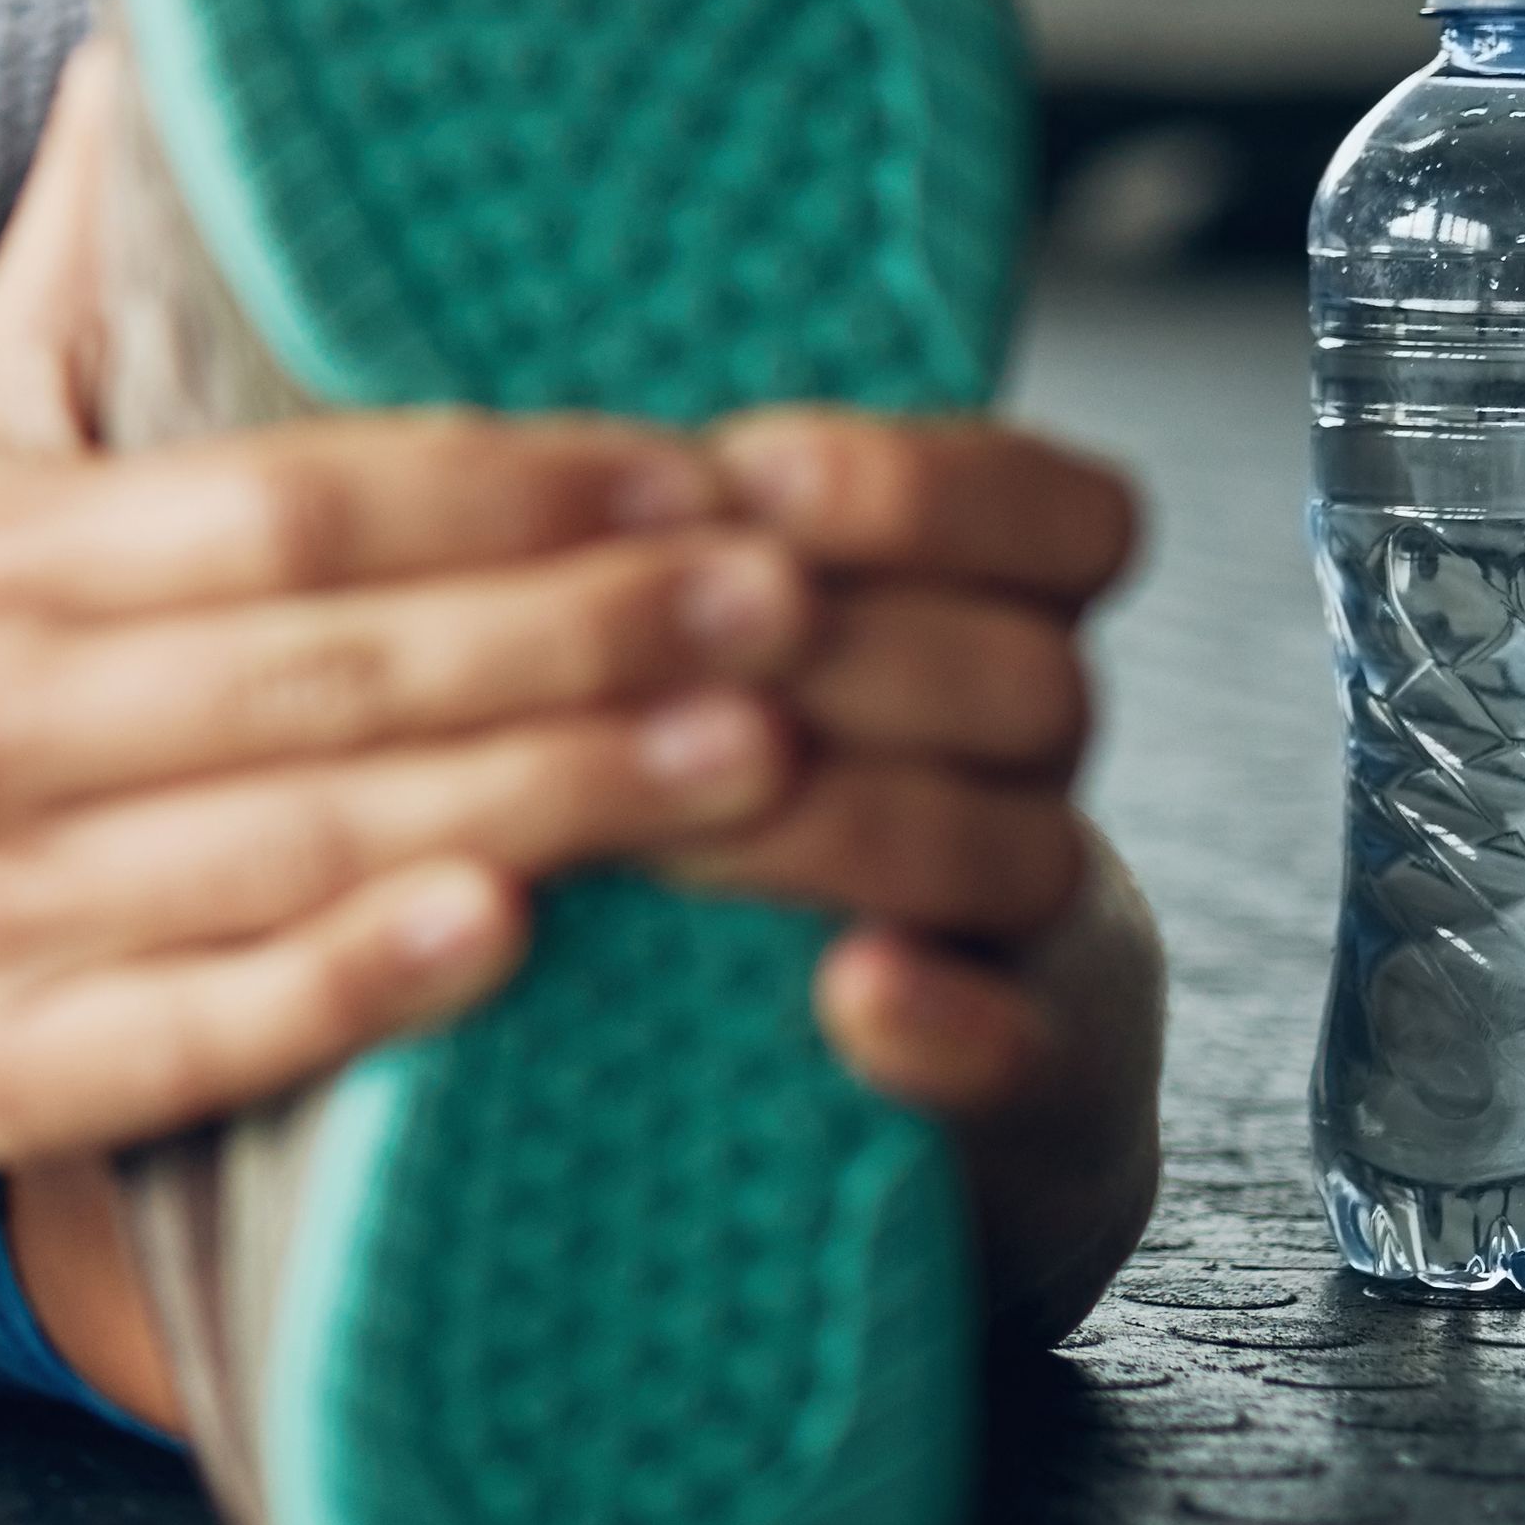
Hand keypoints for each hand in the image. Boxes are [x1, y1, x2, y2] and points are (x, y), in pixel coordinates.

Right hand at [0, 44, 1139, 1169]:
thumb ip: (86, 256)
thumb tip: (172, 24)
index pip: (288, 503)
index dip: (502, 486)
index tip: (693, 464)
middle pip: (327, 672)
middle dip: (582, 636)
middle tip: (789, 603)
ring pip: (305, 847)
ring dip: (544, 804)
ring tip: (759, 759)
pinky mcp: (5, 1071)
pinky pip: (209, 1031)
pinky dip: (361, 987)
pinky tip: (517, 940)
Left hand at [658, 402, 1136, 1115]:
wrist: (770, 1091)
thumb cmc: (650, 794)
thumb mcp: (656, 646)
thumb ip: (625, 550)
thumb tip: (466, 427)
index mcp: (963, 622)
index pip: (1059, 518)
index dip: (924, 490)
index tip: (751, 479)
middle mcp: (1017, 767)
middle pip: (1030, 676)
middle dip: (839, 658)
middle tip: (666, 670)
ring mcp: (1023, 934)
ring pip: (1019, 848)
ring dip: (840, 824)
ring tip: (665, 832)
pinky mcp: (1007, 1098)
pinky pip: (1021, 1054)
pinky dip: (941, 1021)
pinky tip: (852, 987)